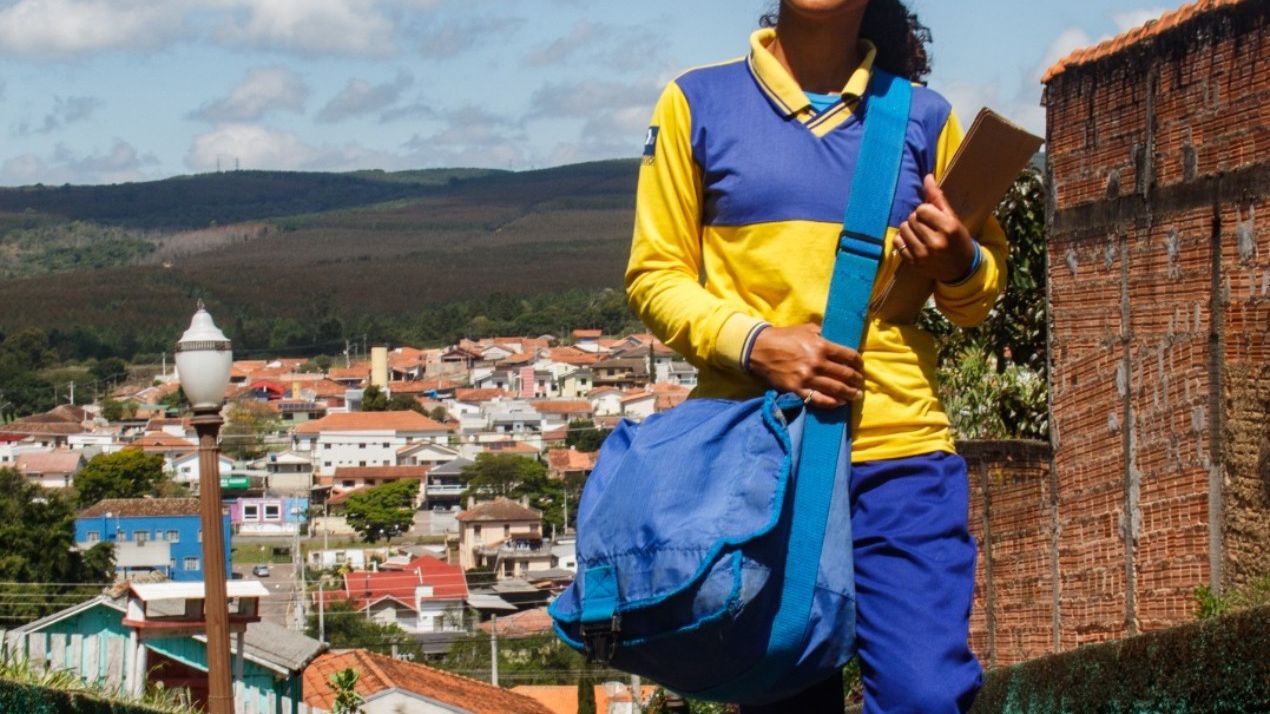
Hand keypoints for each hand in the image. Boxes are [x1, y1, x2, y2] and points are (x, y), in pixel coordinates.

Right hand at [747, 323, 863, 408]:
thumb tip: (838, 340)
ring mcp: (807, 378)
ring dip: (849, 393)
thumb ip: (824, 334)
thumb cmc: (784, 336)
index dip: (858, 362)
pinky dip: (832, 403)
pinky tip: (839, 403)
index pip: (848, 356)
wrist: (760, 349)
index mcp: (821, 346)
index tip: (860, 366)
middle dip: (856, 380)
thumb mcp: (807, 329)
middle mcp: (817, 363)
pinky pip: (819, 400)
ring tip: (855, 395)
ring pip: (836, 389)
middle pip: (845, 375)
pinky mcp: (797, 389)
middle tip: (860, 382)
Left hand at [895, 174, 976, 282]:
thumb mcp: (953, 219)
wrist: (961, 269)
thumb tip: (927, 177)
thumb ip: (938, 198)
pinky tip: (913, 242)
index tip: (932, 216)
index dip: (925, 210)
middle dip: (918, 219)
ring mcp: (923, 255)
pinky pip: (897, 243)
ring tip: (920, 233)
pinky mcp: (913, 263)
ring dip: (909, 228)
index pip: (922, 209)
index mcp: (948, 228)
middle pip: (912, 218)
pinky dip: (902, 239)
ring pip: (903, 229)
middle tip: (927, 226)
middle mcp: (935, 242)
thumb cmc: (958, 240)